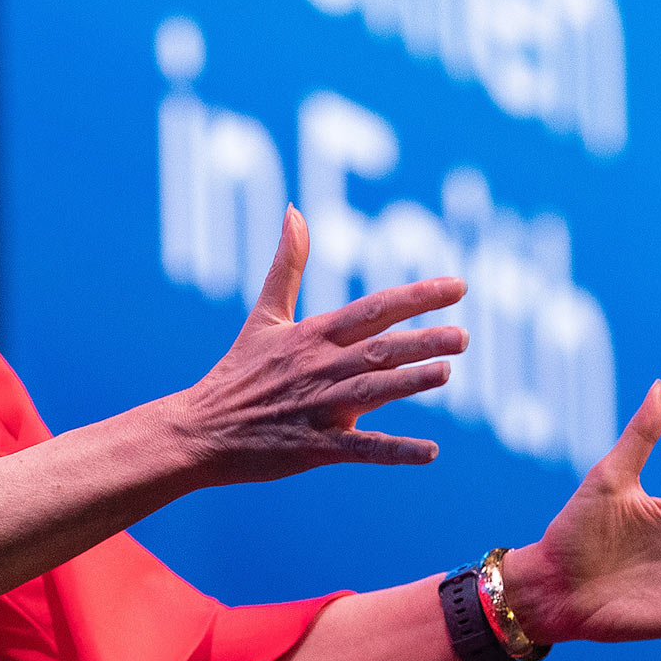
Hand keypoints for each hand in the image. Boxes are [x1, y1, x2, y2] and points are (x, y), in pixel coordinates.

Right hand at [174, 207, 466, 485]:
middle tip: (464, 336)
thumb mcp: (264, 315)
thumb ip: (286, 264)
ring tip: (446, 372)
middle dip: (422, 340)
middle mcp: (318, 368)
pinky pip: (360, 449)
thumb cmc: (236, 372)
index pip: (373, 309)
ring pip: (371, 392)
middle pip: (378, 349)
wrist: (197, 431)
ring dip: (409, 382)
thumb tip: (294, 209)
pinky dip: (394, 451)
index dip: (416, 296)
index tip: (458, 286)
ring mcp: (317, 408)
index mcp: (311, 335)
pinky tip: (430, 452)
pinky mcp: (313, 447)